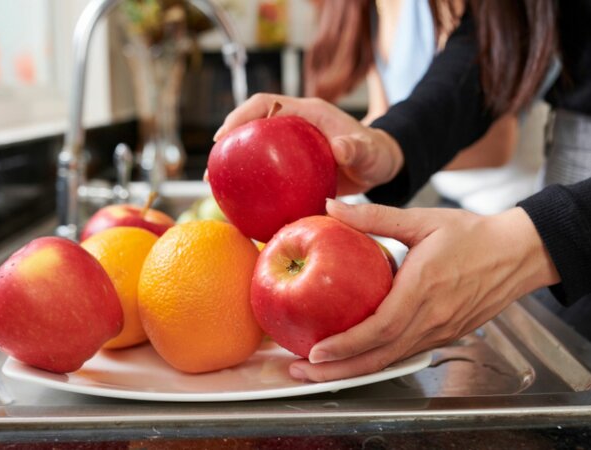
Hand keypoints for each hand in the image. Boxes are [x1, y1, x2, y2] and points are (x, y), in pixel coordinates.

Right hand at [214, 93, 403, 195]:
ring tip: (216, 188)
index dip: (241, 115)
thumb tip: (340, 148)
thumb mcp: (368, 152)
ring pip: (254, 151)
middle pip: (250, 127)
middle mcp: (292, 126)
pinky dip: (254, 186)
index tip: (223, 135)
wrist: (378, 166)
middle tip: (212, 170)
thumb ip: (357, 148)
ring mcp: (289, 147)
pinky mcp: (290, 167)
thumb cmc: (374, 154)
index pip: (265, 103)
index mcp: (306, 113)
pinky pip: (267, 174)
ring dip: (234, 167)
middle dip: (227, 144)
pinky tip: (244, 208)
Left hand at [288, 199, 560, 381]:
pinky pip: (404, 354)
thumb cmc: (472, 235)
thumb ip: (374, 216)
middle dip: (337, 371)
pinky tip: (352, 359)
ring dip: (353, 371)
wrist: (518, 254)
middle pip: (379, 357)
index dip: (346, 345)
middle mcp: (431, 319)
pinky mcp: (444, 336)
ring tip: (318, 373)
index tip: (316, 352)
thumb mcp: (422, 219)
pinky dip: (375, 361)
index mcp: (423, 289)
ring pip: (390, 361)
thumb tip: (331, 207)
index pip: (380, 329)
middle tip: (302, 373)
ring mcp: (439, 332)